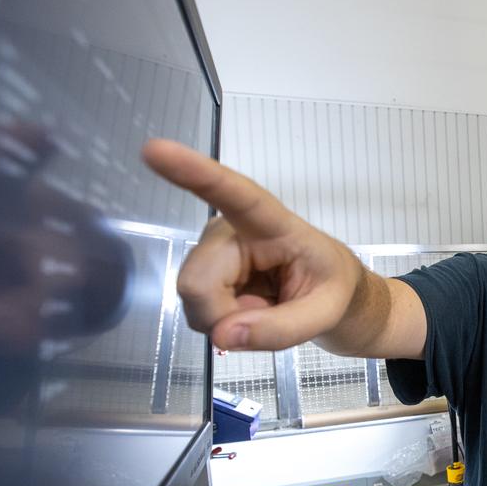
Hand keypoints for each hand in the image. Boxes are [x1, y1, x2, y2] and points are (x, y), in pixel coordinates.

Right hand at [142, 139, 363, 350]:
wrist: (328, 295)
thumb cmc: (331, 287)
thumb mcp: (326, 313)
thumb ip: (282, 329)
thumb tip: (222, 336)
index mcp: (271, 223)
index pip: (233, 193)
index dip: (194, 172)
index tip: (155, 149)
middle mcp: (230, 230)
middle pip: (197, 282)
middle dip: (224, 315)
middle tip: (267, 315)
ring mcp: (211, 251)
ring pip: (193, 300)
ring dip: (227, 320)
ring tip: (262, 307)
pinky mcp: (202, 271)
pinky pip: (198, 312)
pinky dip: (224, 324)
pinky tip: (248, 309)